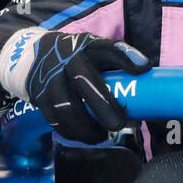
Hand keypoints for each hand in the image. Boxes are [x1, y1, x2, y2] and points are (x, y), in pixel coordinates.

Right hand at [2, 28, 151, 142]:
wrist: (33, 56)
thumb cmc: (78, 57)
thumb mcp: (95, 52)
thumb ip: (117, 66)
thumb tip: (149, 89)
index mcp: (89, 46)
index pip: (108, 48)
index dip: (126, 57)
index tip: (144, 68)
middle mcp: (69, 60)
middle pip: (86, 81)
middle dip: (105, 106)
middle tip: (120, 124)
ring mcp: (52, 78)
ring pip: (68, 107)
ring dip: (87, 127)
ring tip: (102, 135)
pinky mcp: (40, 97)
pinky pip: (56, 119)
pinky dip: (72, 132)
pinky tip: (85, 136)